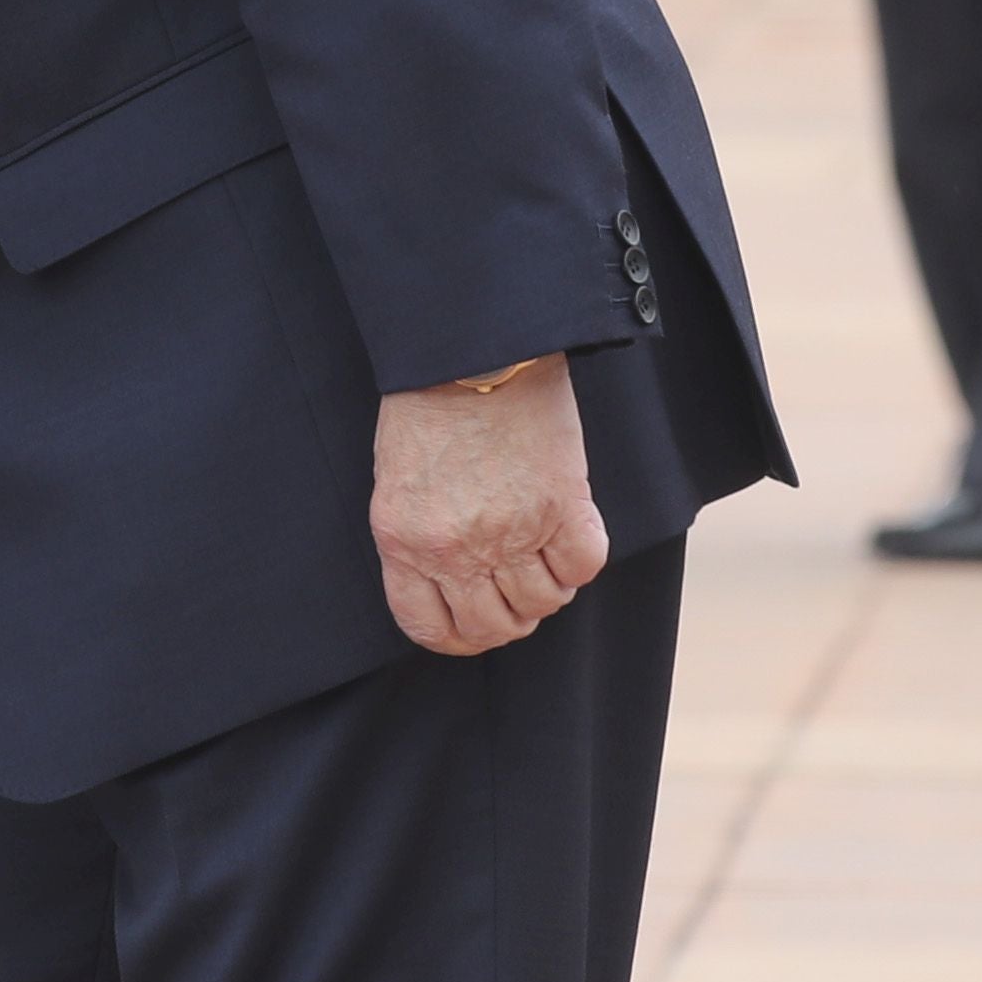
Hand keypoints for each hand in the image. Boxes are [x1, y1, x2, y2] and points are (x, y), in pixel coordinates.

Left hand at [370, 365, 611, 657]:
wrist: (472, 346)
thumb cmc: (428, 403)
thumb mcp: (399, 481)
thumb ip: (420, 540)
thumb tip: (453, 584)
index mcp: (404, 541)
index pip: (429, 628)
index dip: (457, 635)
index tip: (471, 623)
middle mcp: (456, 549)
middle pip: (492, 628)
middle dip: (506, 617)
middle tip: (514, 586)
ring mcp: (512, 532)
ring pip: (542, 605)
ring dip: (547, 587)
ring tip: (542, 550)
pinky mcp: (562, 507)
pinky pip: (583, 568)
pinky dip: (580, 559)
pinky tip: (569, 531)